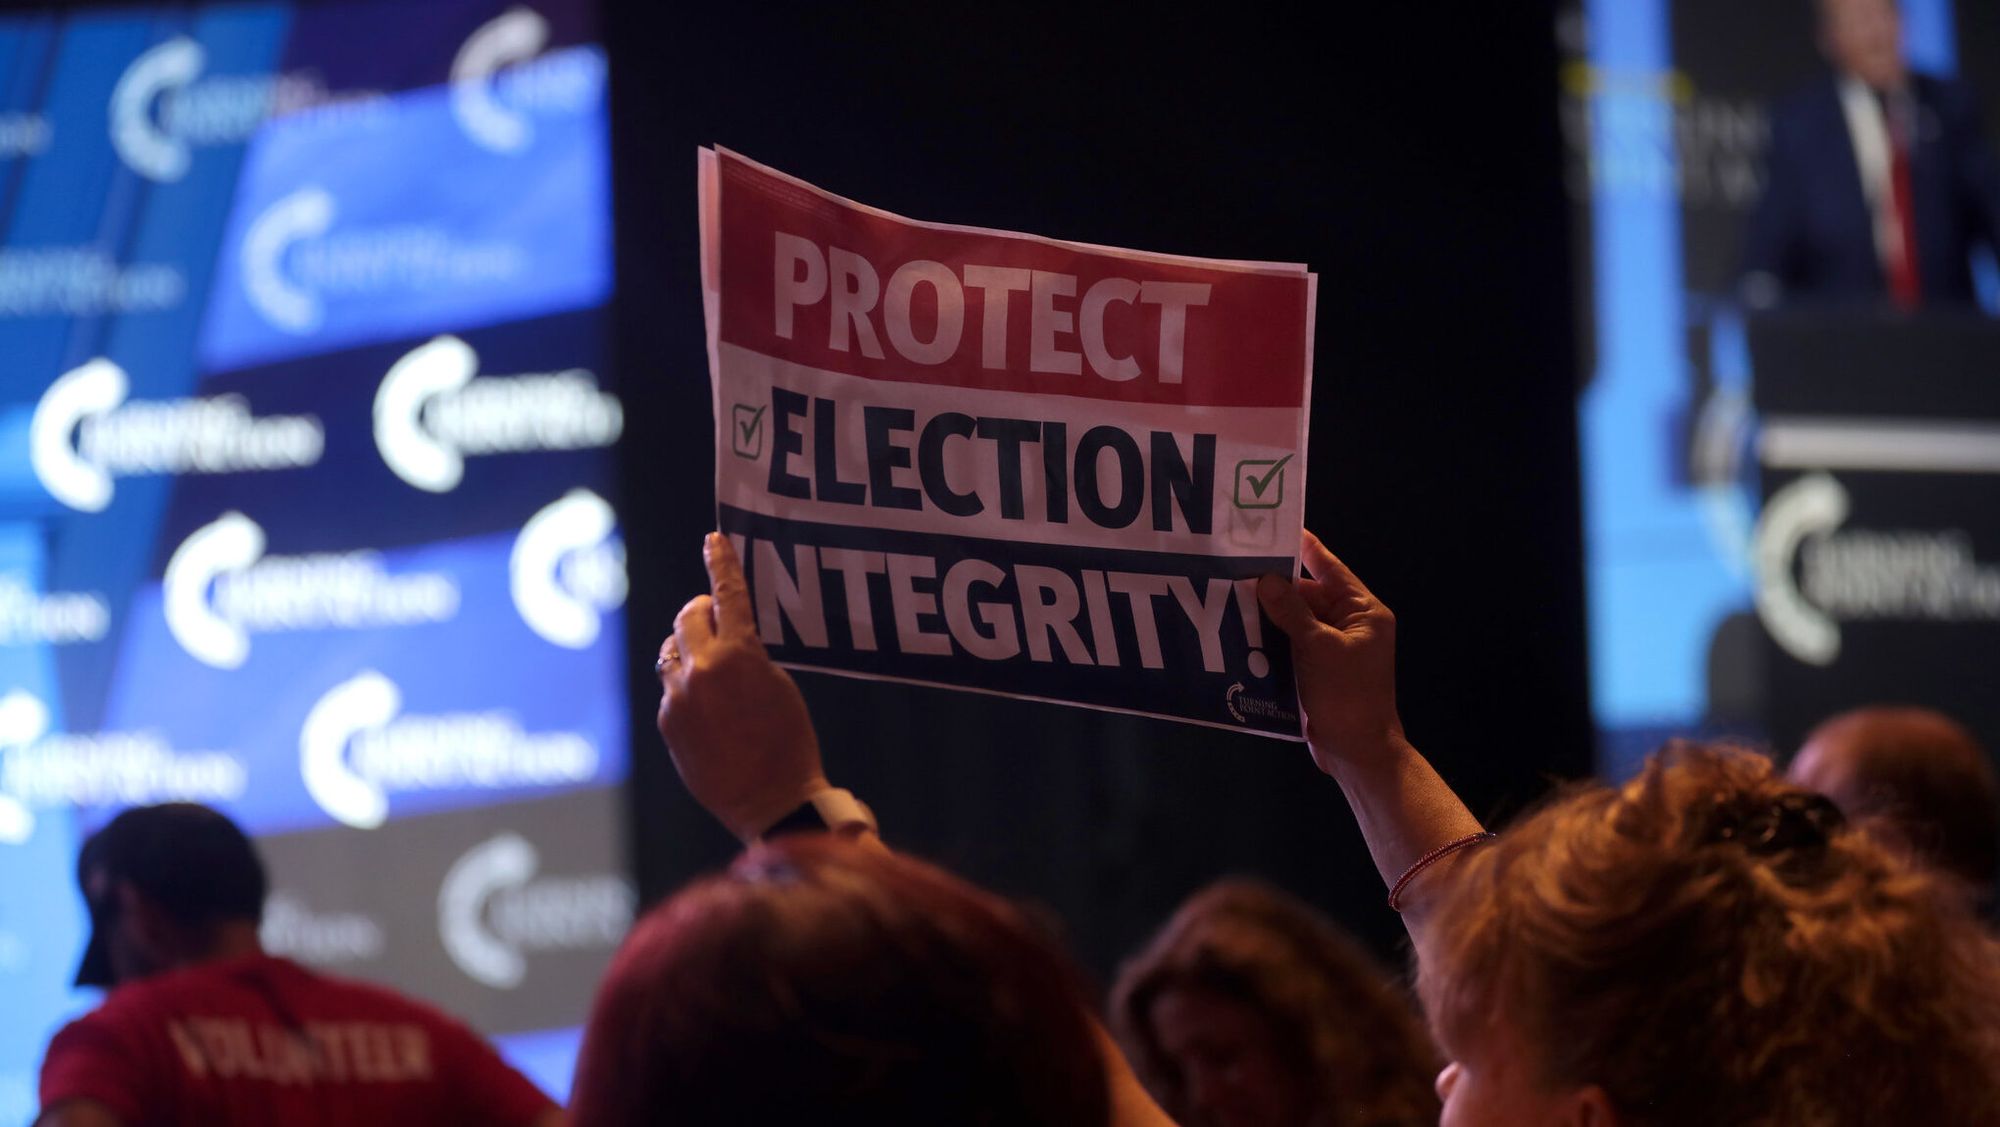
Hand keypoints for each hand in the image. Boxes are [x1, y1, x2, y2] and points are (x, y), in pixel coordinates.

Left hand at [657, 532, 827, 841]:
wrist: (772, 800)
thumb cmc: (791, 743)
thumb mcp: (780, 686)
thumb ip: (751, 656)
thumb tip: (730, 639)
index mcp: (739, 655)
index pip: (727, 594)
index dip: (721, 563)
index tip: (714, 540)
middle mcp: (702, 670)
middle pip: (688, 616)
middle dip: (701, 610)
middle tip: (714, 614)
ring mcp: (679, 697)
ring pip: (672, 651)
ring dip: (689, 647)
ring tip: (710, 661)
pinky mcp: (669, 723)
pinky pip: (672, 688)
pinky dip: (687, 685)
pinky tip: (709, 706)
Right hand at [1256, 530, 1404, 774]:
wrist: (1357, 751)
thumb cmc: (1347, 694)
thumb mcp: (1318, 647)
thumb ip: (1291, 611)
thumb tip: (1266, 579)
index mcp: (1363, 611)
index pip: (1330, 568)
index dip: (1304, 547)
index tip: (1276, 526)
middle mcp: (1351, 624)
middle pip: (1309, 594)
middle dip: (1276, 584)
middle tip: (1238, 565)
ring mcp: (1333, 648)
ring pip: (1296, 620)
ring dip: (1269, 612)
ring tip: (1231, 594)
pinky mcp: (1317, 670)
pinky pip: (1291, 644)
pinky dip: (1270, 638)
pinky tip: (1241, 631)